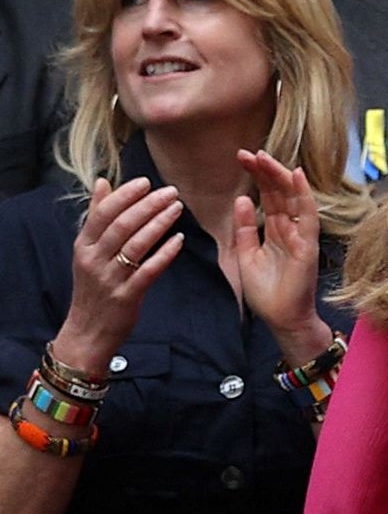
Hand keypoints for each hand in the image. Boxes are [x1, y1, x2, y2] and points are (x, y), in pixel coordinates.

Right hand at [51, 175, 186, 373]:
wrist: (87, 331)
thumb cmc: (93, 288)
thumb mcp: (87, 251)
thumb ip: (97, 218)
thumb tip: (102, 183)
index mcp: (83, 245)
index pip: (104, 212)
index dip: (125, 195)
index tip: (146, 182)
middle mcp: (94, 258)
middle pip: (122, 224)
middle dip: (148, 205)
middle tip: (170, 192)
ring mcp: (110, 278)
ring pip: (136, 244)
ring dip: (159, 223)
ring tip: (177, 208)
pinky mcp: (126, 296)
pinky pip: (148, 270)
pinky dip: (165, 253)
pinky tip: (179, 240)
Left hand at [219, 148, 327, 362]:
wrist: (281, 319)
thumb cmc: (267, 292)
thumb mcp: (245, 254)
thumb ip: (245, 228)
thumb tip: (241, 200)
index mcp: (275, 231)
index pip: (268, 197)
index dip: (257, 177)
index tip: (242, 159)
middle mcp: (290, 230)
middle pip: (280, 193)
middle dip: (266, 171)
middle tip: (249, 152)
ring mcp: (301, 237)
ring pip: (294, 199)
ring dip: (281, 177)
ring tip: (265, 157)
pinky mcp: (308, 246)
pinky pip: (308, 217)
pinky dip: (304, 195)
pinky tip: (296, 175)